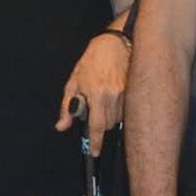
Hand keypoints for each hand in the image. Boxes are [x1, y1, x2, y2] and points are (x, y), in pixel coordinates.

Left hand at [58, 30, 131, 147]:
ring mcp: (125, 93)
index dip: (96, 142)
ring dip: (110, 116)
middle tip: (95, 108)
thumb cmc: (91, 61)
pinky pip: (127, 109)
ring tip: (104, 99)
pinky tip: (114, 96)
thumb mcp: (73, 83)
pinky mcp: (134, 89)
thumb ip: (67, 107)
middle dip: (100, 123)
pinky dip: (120, 108)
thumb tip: (62, 126)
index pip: (96, 126)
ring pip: (118, 118)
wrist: (113, 43)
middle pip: (108, 124)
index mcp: (96, 94)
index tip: (95, 152)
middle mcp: (112, 95)